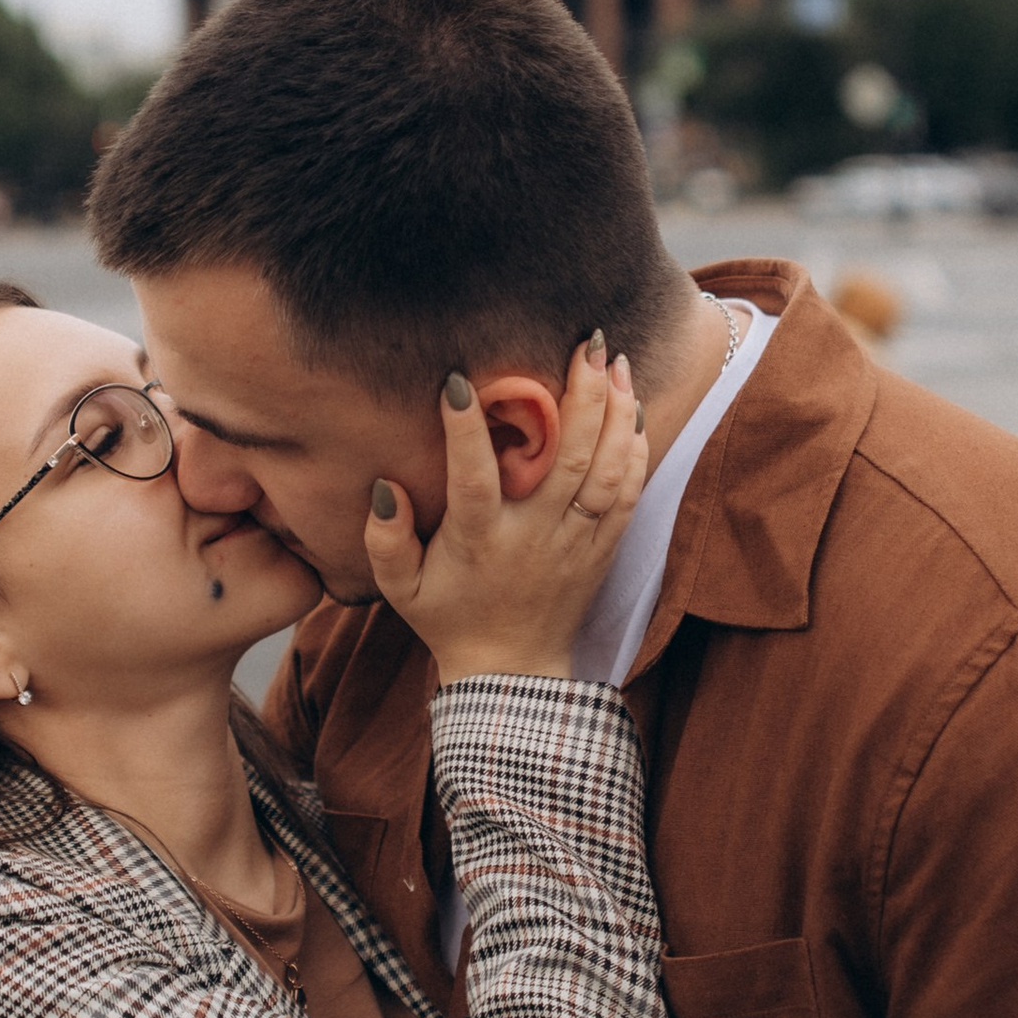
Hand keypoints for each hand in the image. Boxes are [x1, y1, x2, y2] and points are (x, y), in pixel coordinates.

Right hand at [368, 338, 645, 684]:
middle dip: (580, 396)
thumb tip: (383, 489)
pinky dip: (635, 450)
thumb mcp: (400, 589)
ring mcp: (575, 543)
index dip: (466, 430)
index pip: (473, 479)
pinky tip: (632, 410)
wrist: (511, 674)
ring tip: (613, 361)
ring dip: (615, 412)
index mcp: (480, 541)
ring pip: (607, 471)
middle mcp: (535, 537)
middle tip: (584, 342)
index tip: (461, 381)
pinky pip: (628, 495)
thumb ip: (384, 540)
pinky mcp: (602, 549)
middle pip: (568, 460)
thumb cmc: (448, 618)